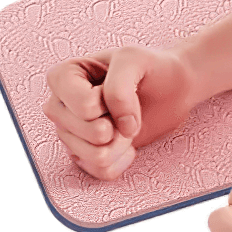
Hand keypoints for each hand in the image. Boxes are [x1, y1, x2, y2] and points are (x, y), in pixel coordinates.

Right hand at [42, 45, 197, 179]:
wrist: (171, 87)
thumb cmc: (149, 68)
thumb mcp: (134, 60)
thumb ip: (120, 88)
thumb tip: (120, 129)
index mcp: (63, 78)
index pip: (84, 107)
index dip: (110, 103)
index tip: (120, 88)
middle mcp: (60, 106)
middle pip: (84, 133)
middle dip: (116, 124)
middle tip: (125, 109)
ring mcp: (70, 133)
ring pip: (92, 156)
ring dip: (121, 143)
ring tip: (126, 125)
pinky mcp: (86, 154)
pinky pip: (101, 171)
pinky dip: (123, 160)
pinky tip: (128, 143)